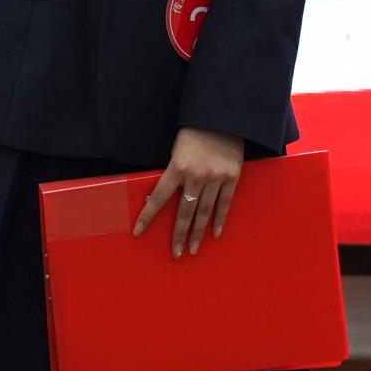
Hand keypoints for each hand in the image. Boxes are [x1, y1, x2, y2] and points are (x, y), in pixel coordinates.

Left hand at [132, 126, 243, 257]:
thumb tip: (165, 196)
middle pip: (185, 212)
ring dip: (198, 233)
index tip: (138, 232)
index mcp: (177, 167)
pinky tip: (214, 234)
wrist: (222, 116)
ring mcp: (216, 177)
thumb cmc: (195, 132)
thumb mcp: (176, 150)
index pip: (158, 197)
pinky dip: (219, 220)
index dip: (147, 216)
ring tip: (192, 249)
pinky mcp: (232, 177)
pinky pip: (225, 203)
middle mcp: (196, 176)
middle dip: (178, 234)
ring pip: (204, 212)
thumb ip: (174, 172)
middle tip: (175, 253)